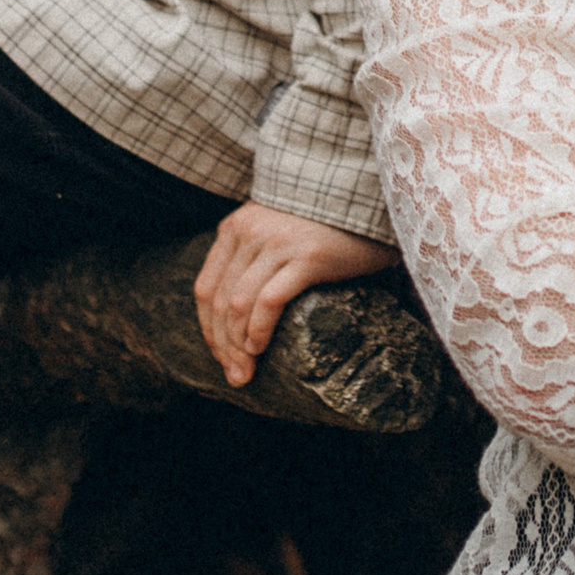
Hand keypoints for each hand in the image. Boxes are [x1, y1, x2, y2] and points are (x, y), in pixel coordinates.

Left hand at [193, 202, 397, 385]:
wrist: (369, 197)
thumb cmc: (323, 223)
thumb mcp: (274, 229)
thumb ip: (251, 255)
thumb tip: (232, 313)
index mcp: (236, 228)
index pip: (206, 288)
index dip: (209, 330)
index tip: (221, 357)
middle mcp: (250, 232)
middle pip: (219, 302)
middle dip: (222, 347)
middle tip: (235, 376)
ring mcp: (278, 243)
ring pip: (238, 305)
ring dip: (238, 347)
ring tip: (247, 370)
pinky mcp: (307, 256)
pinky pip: (269, 301)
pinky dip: (259, 330)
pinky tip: (261, 348)